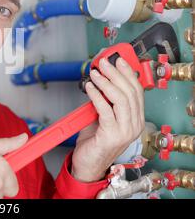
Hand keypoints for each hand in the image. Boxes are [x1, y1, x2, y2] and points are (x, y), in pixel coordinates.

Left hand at [71, 57, 144, 181]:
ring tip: (95, 73)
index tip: (119, 60)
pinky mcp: (111, 135)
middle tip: (104, 62)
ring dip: (106, 83)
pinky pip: (105, 110)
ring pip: (120, 99)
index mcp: (136, 119)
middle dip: (116, 74)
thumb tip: (100, 79)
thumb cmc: (94, 140)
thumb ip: (105, 101)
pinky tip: (89, 88)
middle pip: (129, 92)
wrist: (88, 164)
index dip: (128, 73)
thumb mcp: (103, 116)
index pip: (137, 91)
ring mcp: (125, 131)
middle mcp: (134, 125)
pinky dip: (97, 96)